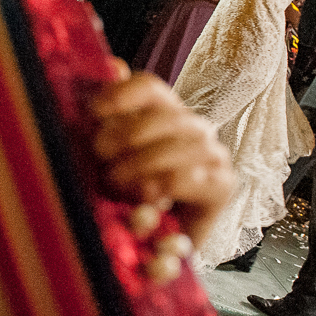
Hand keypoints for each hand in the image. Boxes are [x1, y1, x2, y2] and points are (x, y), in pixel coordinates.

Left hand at [89, 62, 233, 249]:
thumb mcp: (100, 159)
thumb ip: (103, 117)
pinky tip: (150, 196)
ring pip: (187, 144)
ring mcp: (211, 155)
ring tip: (118, 183)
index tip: (94, 111)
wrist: (147, 250)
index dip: (123, 93)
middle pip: (168, 114)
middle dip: (129, 134)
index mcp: (160, 113)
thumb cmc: (121, 199)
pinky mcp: (222, 186)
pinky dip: (171, 184)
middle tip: (101, 156)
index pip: (150, 87)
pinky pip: (200, 177)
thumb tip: (111, 65)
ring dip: (146, 162)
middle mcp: (191, 128)